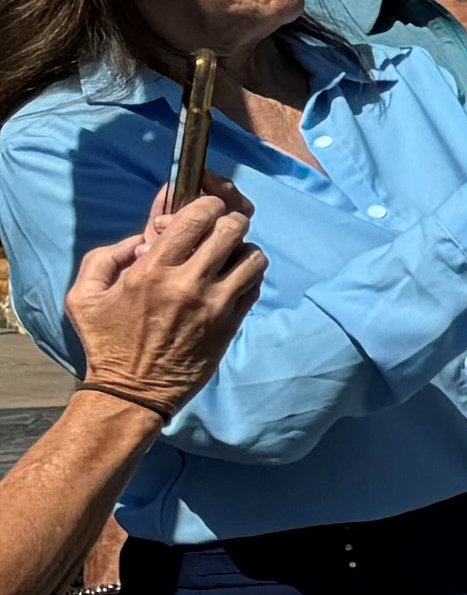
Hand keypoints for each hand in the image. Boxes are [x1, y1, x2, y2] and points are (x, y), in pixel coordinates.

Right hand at [61, 191, 261, 412]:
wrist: (132, 391)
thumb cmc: (105, 342)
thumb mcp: (83, 296)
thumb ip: (106, 258)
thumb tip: (142, 239)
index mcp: (152, 271)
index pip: (196, 218)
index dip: (206, 203)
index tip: (204, 207)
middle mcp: (189, 284)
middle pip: (232, 229)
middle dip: (228, 220)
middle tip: (219, 226)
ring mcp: (216, 305)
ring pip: (253, 256)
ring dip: (243, 248)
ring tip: (227, 254)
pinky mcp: (232, 323)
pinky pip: (255, 285)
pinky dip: (249, 274)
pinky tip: (232, 277)